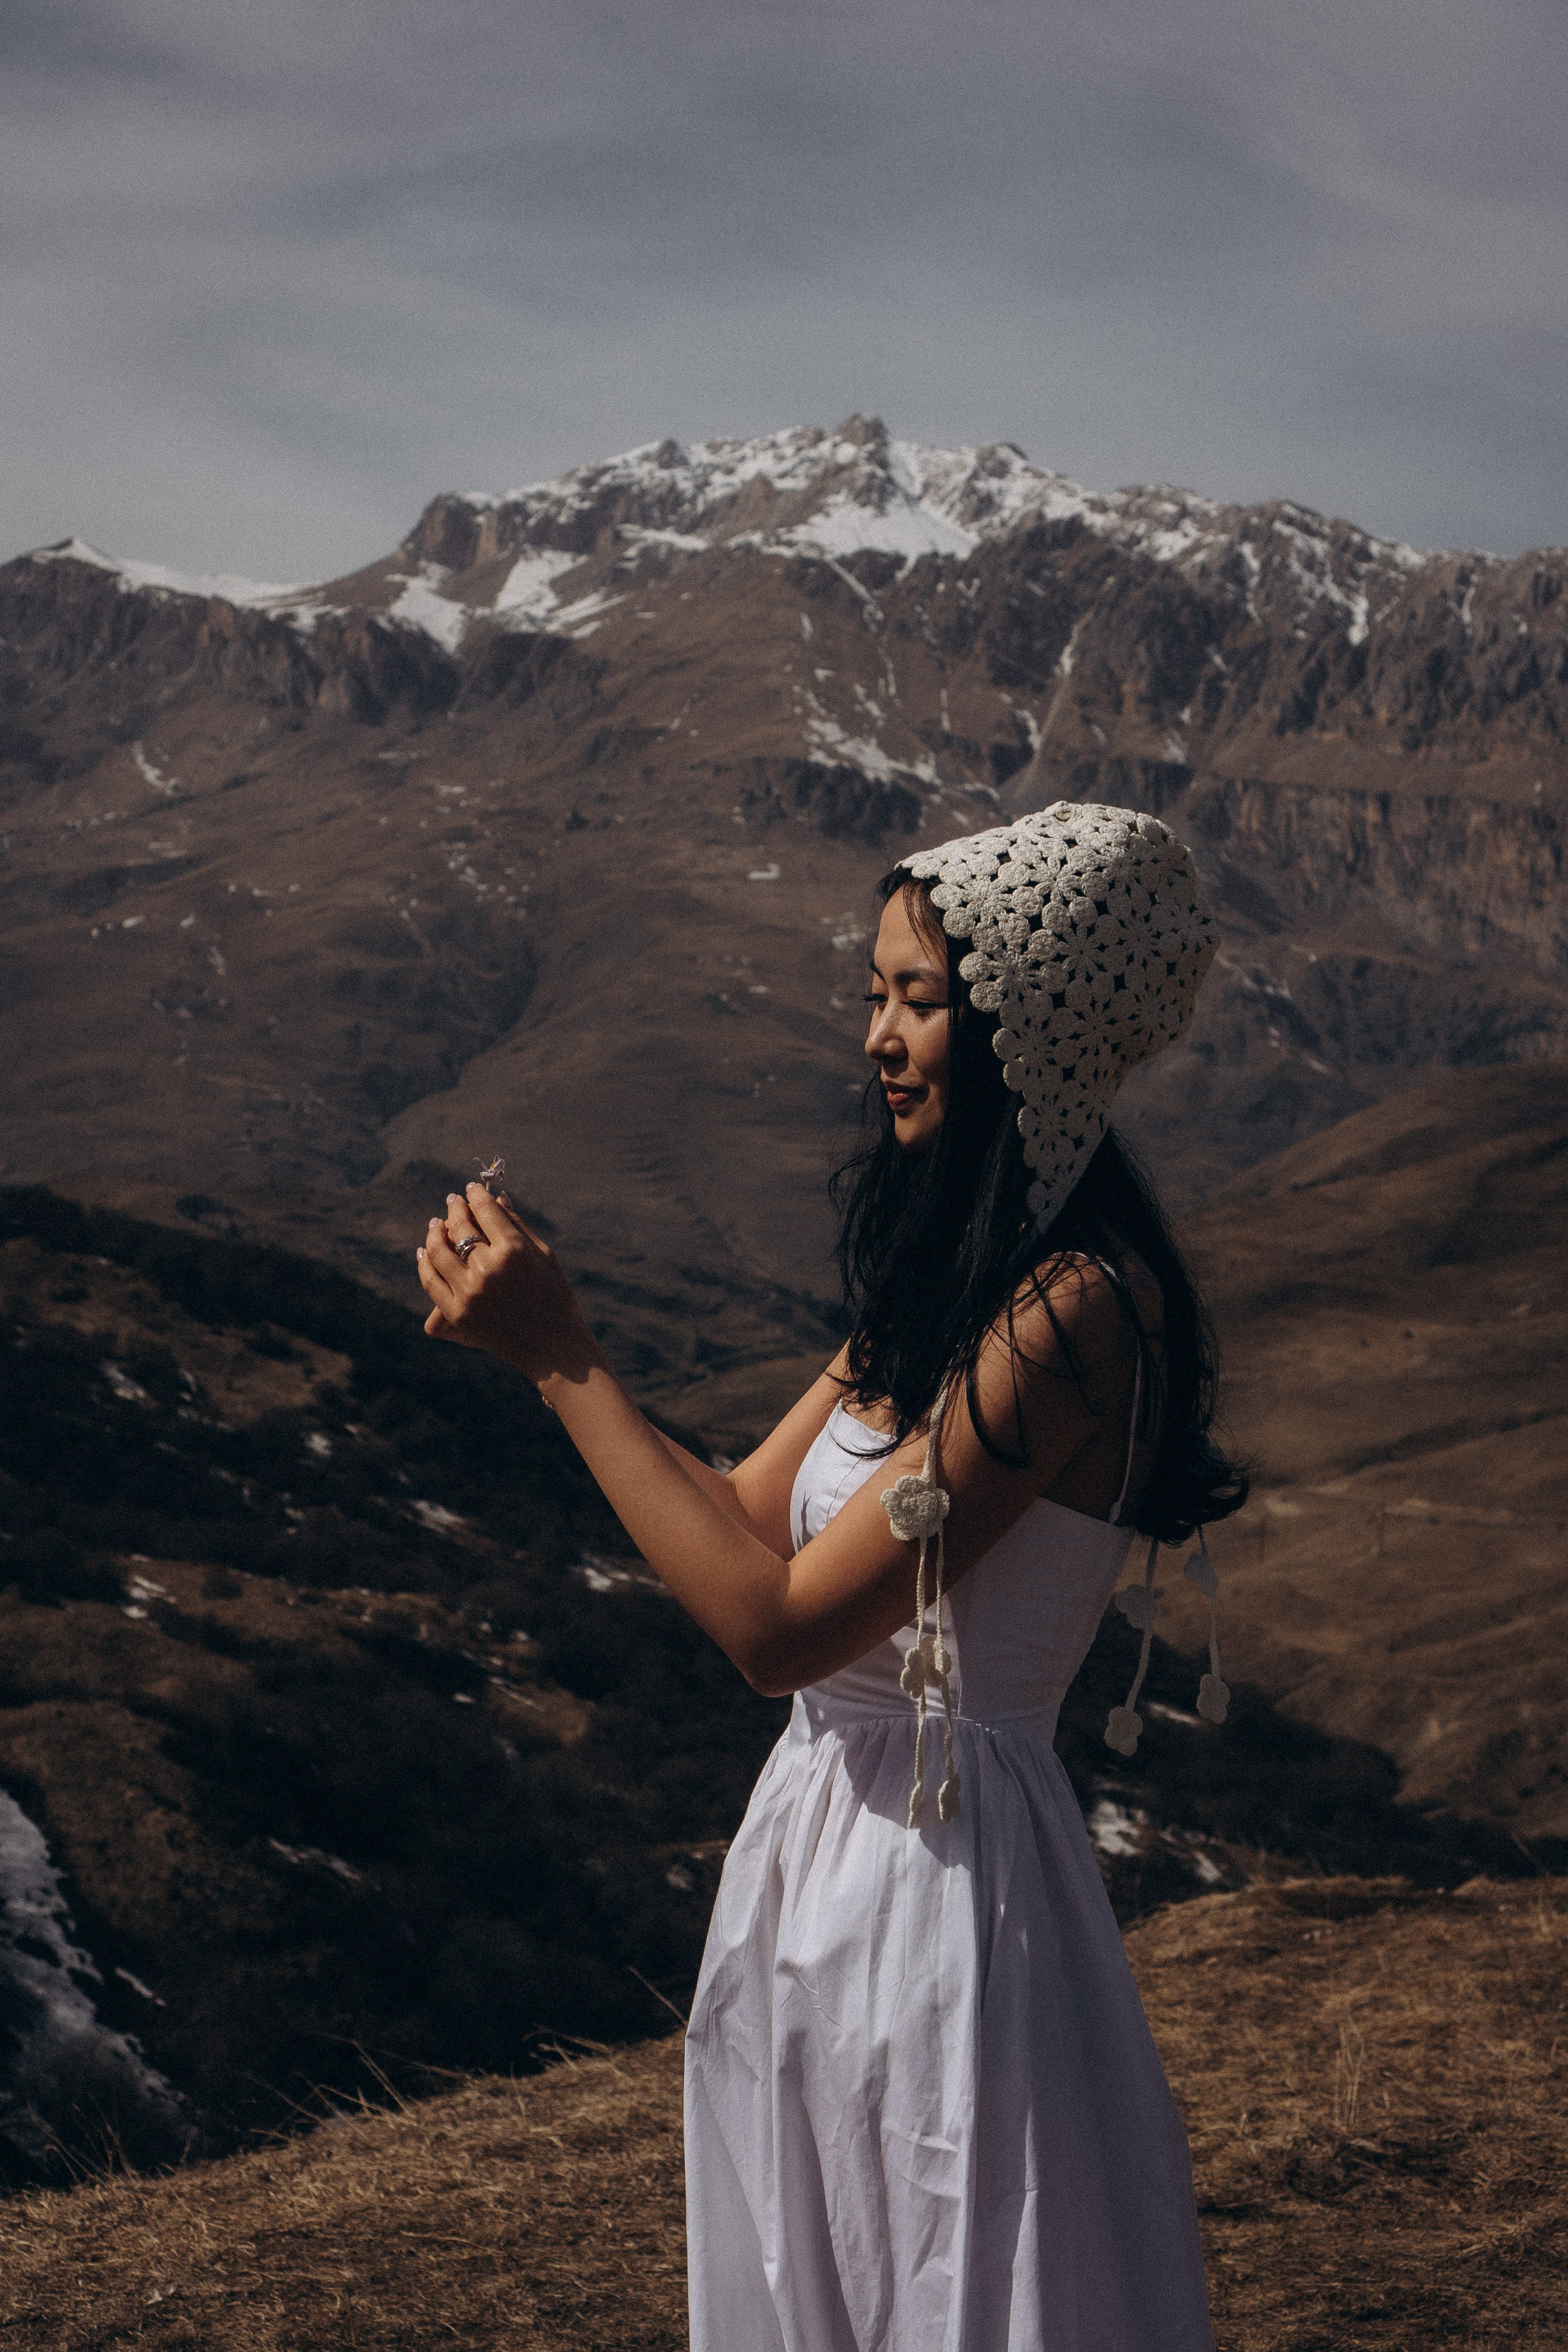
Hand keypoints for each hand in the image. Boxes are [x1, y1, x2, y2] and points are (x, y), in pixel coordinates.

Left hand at [416, 1185, 595, 1386]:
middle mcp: (488, 1268)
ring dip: (435, 1233)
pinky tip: (424, 1252)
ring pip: (438, 1251)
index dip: (475, 1195)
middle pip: (459, 1228)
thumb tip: (497, 1198)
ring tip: (436, 1225)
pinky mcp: (457, 1314)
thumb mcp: (544, 1256)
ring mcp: (469, 1292)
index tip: (471, 1190)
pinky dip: (424, 1264)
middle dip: (455, 1209)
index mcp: (513, 1250)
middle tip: (453, 1202)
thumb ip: (518, 1226)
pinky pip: (431, 1282)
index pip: (484, 1210)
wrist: (553, 1348)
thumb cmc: (555, 1298)